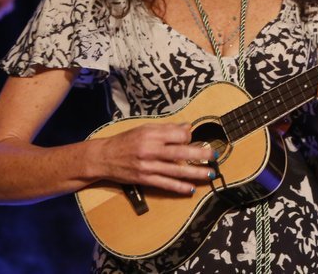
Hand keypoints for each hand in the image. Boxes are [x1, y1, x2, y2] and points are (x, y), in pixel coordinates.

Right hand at [93, 123, 216, 194]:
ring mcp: (148, 166)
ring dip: (195, 173)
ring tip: (210, 174)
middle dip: (201, 154)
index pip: (179, 135)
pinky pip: (165, 184)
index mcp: (152, 135)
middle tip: (215, 156)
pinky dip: (179, 187)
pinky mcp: (144, 179)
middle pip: (181, 153)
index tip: (192, 139)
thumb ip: (167, 128)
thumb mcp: (145, 128)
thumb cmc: (126, 141)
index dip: (189, 137)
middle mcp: (151, 150)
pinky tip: (190, 189)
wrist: (103, 157)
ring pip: (176, 170)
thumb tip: (188, 127)